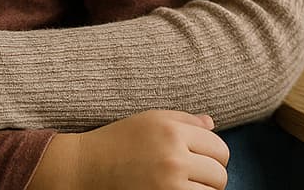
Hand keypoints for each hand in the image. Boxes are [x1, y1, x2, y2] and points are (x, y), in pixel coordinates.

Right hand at [31, 110, 229, 189]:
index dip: (214, 156)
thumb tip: (212, 125)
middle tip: (193, 177)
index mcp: (173, 132)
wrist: (83, 169)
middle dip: (210, 177)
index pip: (220, 149)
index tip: (201, 160)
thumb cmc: (117, 141)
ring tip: (185, 186)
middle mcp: (173, 158)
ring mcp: (167, 186)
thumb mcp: (151, 120)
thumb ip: (185, 120)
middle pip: (219, 175)